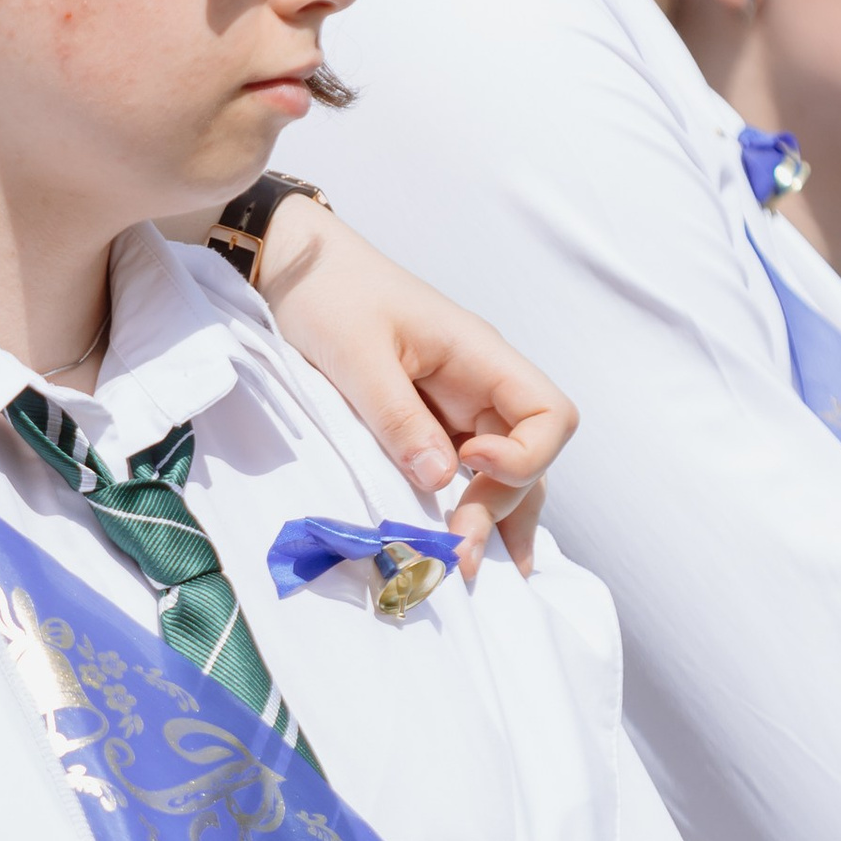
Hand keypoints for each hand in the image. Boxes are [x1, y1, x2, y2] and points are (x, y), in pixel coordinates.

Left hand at [251, 200, 575, 582]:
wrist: (292, 265)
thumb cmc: (328, 294)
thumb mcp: (355, 354)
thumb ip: (398, 416)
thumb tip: (441, 478)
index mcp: (479, 355)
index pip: (548, 415)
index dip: (524, 456)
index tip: (469, 469)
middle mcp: (481, 385)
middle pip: (529, 458)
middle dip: (496, 509)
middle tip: (451, 553)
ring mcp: (459, 407)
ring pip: (503, 474)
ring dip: (492, 522)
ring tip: (472, 576)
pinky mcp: (429, 424)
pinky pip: (467, 474)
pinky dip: (472, 513)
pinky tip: (473, 554)